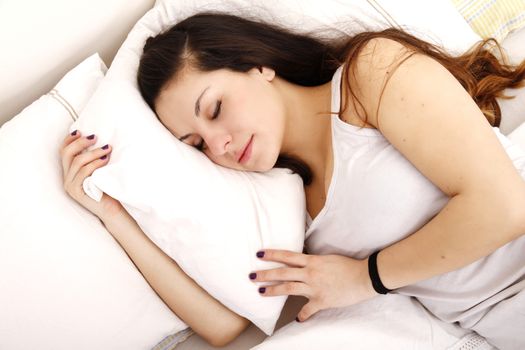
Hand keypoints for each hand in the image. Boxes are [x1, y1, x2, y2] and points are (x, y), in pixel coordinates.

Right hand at [59, 130, 124, 223]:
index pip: (63, 151)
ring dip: (94, 152)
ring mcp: (70, 186)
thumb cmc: (109, 189)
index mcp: (70, 172)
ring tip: (108, 149)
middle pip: (67, 153)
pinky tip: (105, 160)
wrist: (113, 210)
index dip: (70, 139)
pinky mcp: (76, 191)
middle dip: (81, 143)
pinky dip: (95, 163)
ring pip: (77, 161)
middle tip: (96, 138)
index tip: (81, 131)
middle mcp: (67, 178)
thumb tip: (99, 138)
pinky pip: (83, 172)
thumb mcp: (100, 170)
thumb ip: (94, 158)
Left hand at [250, 249, 377, 321]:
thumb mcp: (327, 259)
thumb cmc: (348, 265)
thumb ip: (313, 261)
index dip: (272, 254)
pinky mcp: (321, 301)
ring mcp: (314, 288)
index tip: (259, 253)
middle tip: (251, 275)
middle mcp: (310, 273)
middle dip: (266, 274)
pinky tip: (297, 320)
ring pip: (289, 288)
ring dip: (273, 290)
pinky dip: (302, 316)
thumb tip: (303, 262)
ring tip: (260, 292)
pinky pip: (308, 310)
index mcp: (312, 261)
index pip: (287, 256)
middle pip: (283, 272)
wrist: (363, 277)